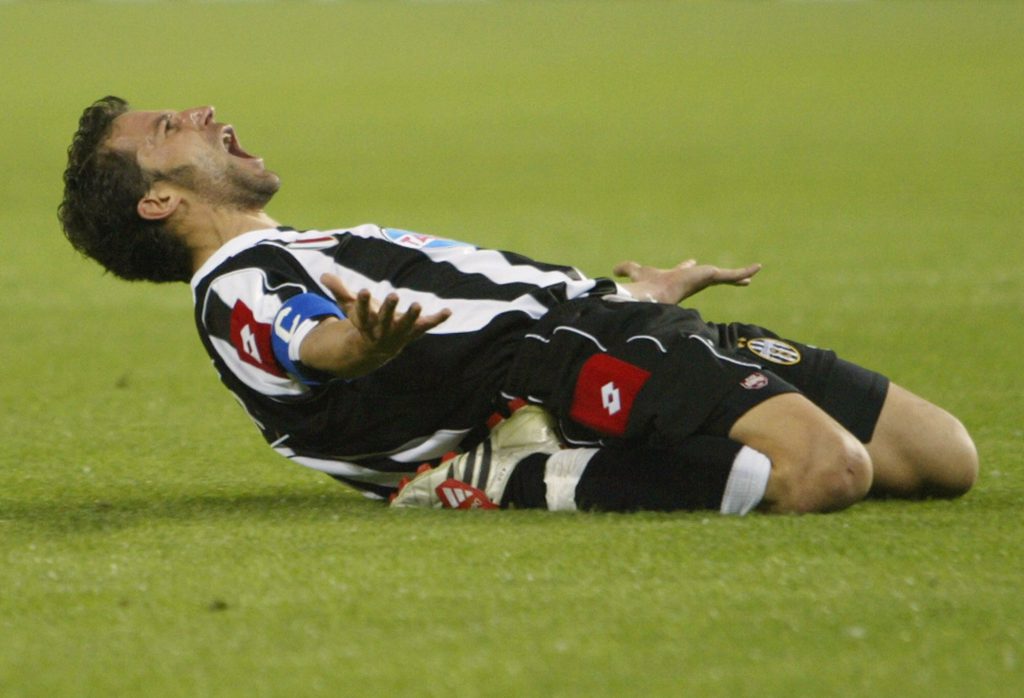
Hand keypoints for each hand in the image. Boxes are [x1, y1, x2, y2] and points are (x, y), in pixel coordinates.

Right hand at [320, 273, 450, 359]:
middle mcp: (382, 329)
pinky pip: (425, 327)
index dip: (362, 302)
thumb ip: (339, 290)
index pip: (362, 311)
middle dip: (389, 308)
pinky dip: (437, 319)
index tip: (363, 291)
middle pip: (385, 319)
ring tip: (417, 305)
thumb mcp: (350, 307)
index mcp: (366, 321)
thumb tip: (323, 274)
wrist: (374, 349)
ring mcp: (398, 333)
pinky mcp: (412, 332)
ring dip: (412, 316)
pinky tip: (448, 311)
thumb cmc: (364, 323)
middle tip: (393, 295)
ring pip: (405, 325)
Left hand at [613, 259, 761, 304]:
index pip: (686, 271)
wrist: (655, 296)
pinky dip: (745, 271)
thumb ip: (627, 269)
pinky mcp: (712, 277)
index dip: (688, 266)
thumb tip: (614, 270)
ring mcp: (704, 279)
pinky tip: (758, 267)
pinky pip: (732, 275)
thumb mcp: (638, 271)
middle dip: (722, 276)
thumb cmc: (646, 286)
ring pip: (725, 277)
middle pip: (711, 276)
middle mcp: (693, 279)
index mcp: (678, 278)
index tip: (691, 261)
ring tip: (754, 272)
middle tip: (735, 277)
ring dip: (739, 275)